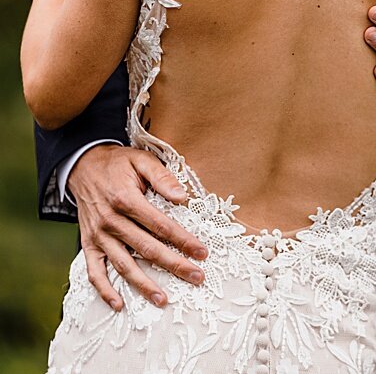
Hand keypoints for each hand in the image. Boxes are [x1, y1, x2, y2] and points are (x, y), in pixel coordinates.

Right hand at [67, 144, 206, 309]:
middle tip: (196, 277)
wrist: (82, 167)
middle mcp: (111, 221)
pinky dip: (104, 289)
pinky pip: (94, 271)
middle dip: (173, 265)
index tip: (202, 253)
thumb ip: (163, 177)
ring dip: (143, 284)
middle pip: (146, 248)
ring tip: (163, 299)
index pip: (161, 225)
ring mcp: (98, 235)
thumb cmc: (119, 164)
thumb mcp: (142, 160)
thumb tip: (183, 197)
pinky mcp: (89, 244)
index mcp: (126, 200)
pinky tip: (119, 304)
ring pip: (123, 264)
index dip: (183, 240)